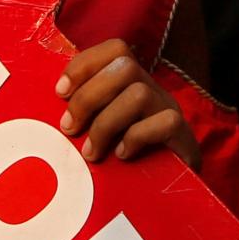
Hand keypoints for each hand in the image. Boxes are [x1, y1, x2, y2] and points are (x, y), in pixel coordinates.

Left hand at [55, 39, 196, 168]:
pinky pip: (164, 122)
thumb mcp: (102, 132)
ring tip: (91, 152)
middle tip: (70, 128)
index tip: (60, 92)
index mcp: (132, 83)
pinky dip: (136, 138)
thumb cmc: (127, 160)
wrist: (171, 190)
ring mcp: (170, 111)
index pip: (115, 49)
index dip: (84, 64)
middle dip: (88, 97)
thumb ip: (85, 117)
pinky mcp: (184, 136)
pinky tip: (122, 156)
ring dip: (106, 124)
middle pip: (124, 66)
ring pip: (139, 93)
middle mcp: (154, 90)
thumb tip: (54, 115)